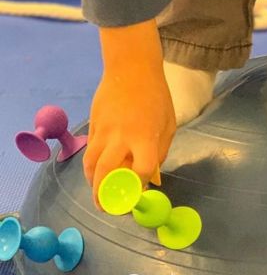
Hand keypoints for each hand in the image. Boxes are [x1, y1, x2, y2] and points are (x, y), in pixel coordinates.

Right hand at [84, 19, 175, 204]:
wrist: (131, 67)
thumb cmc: (156, 96)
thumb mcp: (168, 125)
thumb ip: (159, 153)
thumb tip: (150, 177)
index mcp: (144, 137)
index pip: (141, 170)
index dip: (141, 184)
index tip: (141, 192)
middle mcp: (121, 137)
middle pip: (107, 172)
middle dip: (105, 194)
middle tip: (107, 207)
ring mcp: (103, 131)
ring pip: (91, 163)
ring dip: (92, 182)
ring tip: (98, 193)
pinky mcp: (93, 124)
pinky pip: (89, 149)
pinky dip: (91, 164)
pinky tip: (97, 171)